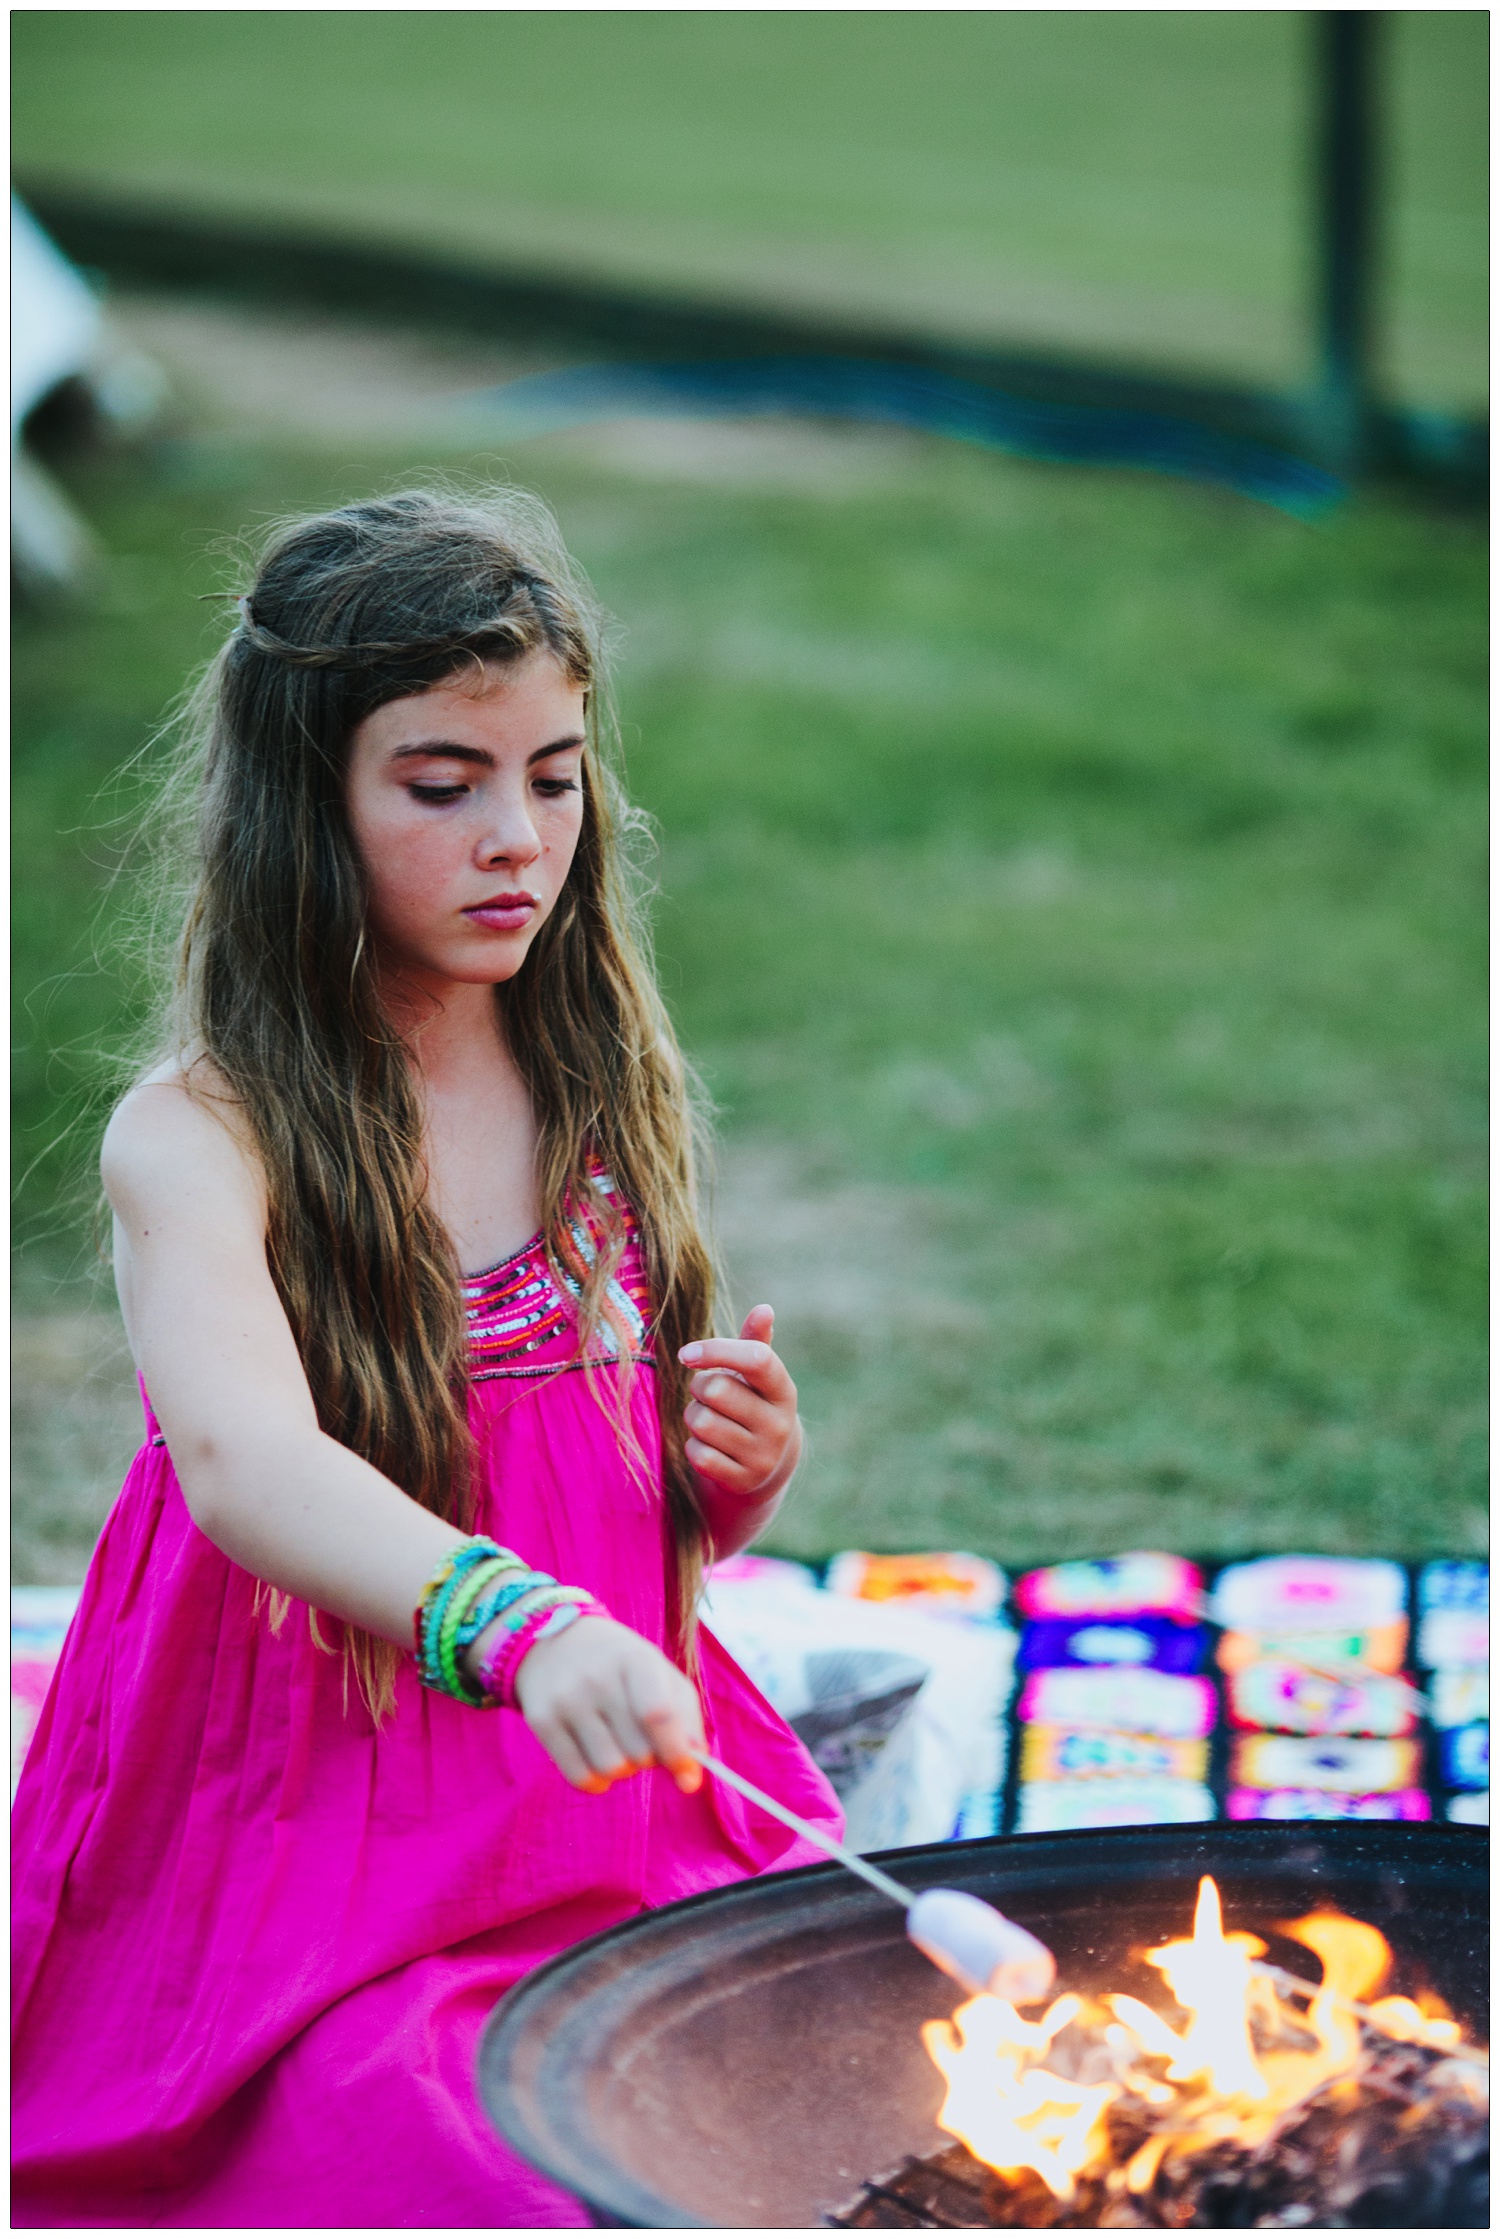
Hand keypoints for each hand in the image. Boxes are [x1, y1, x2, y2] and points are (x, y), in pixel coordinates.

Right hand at [507, 1614, 704, 1793]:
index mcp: (635, 1660)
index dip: (677, 1753)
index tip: (688, 1778)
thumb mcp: (659, 1673)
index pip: (659, 1715)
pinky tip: (596, 1758)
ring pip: (610, 1769)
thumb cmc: (621, 1664)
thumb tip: (693, 1776)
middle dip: (649, 1758)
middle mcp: (597, 1678)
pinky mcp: (541, 1721)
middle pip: (638, 1752)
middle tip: (640, 1739)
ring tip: (617, 1745)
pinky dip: (596, 1781)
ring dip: (622, 1770)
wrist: (556, 1640)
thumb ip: (685, 1720)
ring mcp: (566, 1699)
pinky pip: (579, 1777)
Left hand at [678, 1305, 801, 1500]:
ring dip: (693, 1416)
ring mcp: (763, 1456)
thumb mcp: (757, 1377)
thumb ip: (756, 1342)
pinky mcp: (742, 1481)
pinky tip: (709, 1445)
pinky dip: (694, 1446)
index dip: (717, 1350)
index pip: (757, 1359)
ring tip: (708, 1418)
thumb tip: (764, 1308)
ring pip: (702, 1422)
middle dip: (699, 1387)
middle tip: (705, 1393)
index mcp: (783, 1390)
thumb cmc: (752, 1404)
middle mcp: (779, 1424)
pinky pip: (698, 1454)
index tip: (686, 1354)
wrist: (765, 1466)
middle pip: (716, 1389)